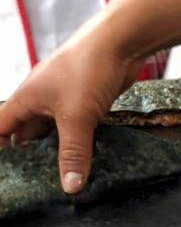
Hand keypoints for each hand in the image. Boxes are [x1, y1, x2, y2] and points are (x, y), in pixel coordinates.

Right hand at [0, 30, 138, 192]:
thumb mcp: (77, 116)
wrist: (122, 40)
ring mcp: (64, 98)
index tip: (6, 173)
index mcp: (26, 99)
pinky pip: (75, 126)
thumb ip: (72, 153)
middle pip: (26, 134)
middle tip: (34, 184)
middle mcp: (41, 99)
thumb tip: (70, 186)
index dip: (0, 149)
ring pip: (53, 131)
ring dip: (56, 150)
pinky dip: (77, 141)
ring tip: (58, 178)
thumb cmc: (89, 68)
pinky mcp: (86, 100)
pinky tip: (84, 158)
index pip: (0, 129)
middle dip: (29, 157)